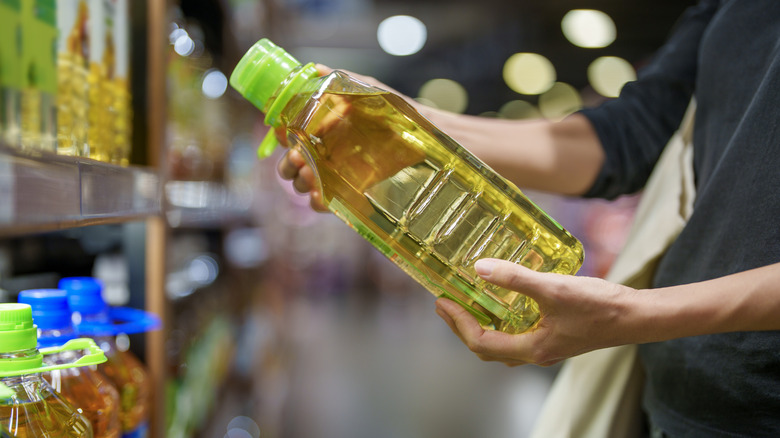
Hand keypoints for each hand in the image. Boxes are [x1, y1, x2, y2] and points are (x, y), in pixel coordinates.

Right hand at [276, 64, 422, 211]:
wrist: (422, 135)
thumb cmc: (394, 111)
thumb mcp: (367, 91)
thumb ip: (341, 81)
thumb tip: (315, 68)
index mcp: (322, 129)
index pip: (290, 136)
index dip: (283, 138)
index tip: (285, 137)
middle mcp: (324, 152)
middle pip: (291, 163)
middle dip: (288, 164)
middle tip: (297, 159)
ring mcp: (335, 174)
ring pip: (304, 183)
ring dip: (300, 182)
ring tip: (309, 176)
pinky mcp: (350, 192)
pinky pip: (326, 201)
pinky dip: (317, 201)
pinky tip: (320, 195)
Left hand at [435, 258, 637, 365]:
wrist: (637, 316)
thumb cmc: (600, 306)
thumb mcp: (554, 288)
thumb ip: (516, 278)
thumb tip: (480, 268)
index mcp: (531, 348)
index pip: (481, 342)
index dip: (458, 322)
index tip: (444, 302)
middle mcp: (535, 352)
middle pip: (487, 346)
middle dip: (463, 326)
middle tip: (447, 305)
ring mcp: (546, 346)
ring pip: (502, 343)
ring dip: (481, 325)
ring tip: (468, 304)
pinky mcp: (556, 335)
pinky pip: (518, 334)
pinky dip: (503, 321)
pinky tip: (504, 302)